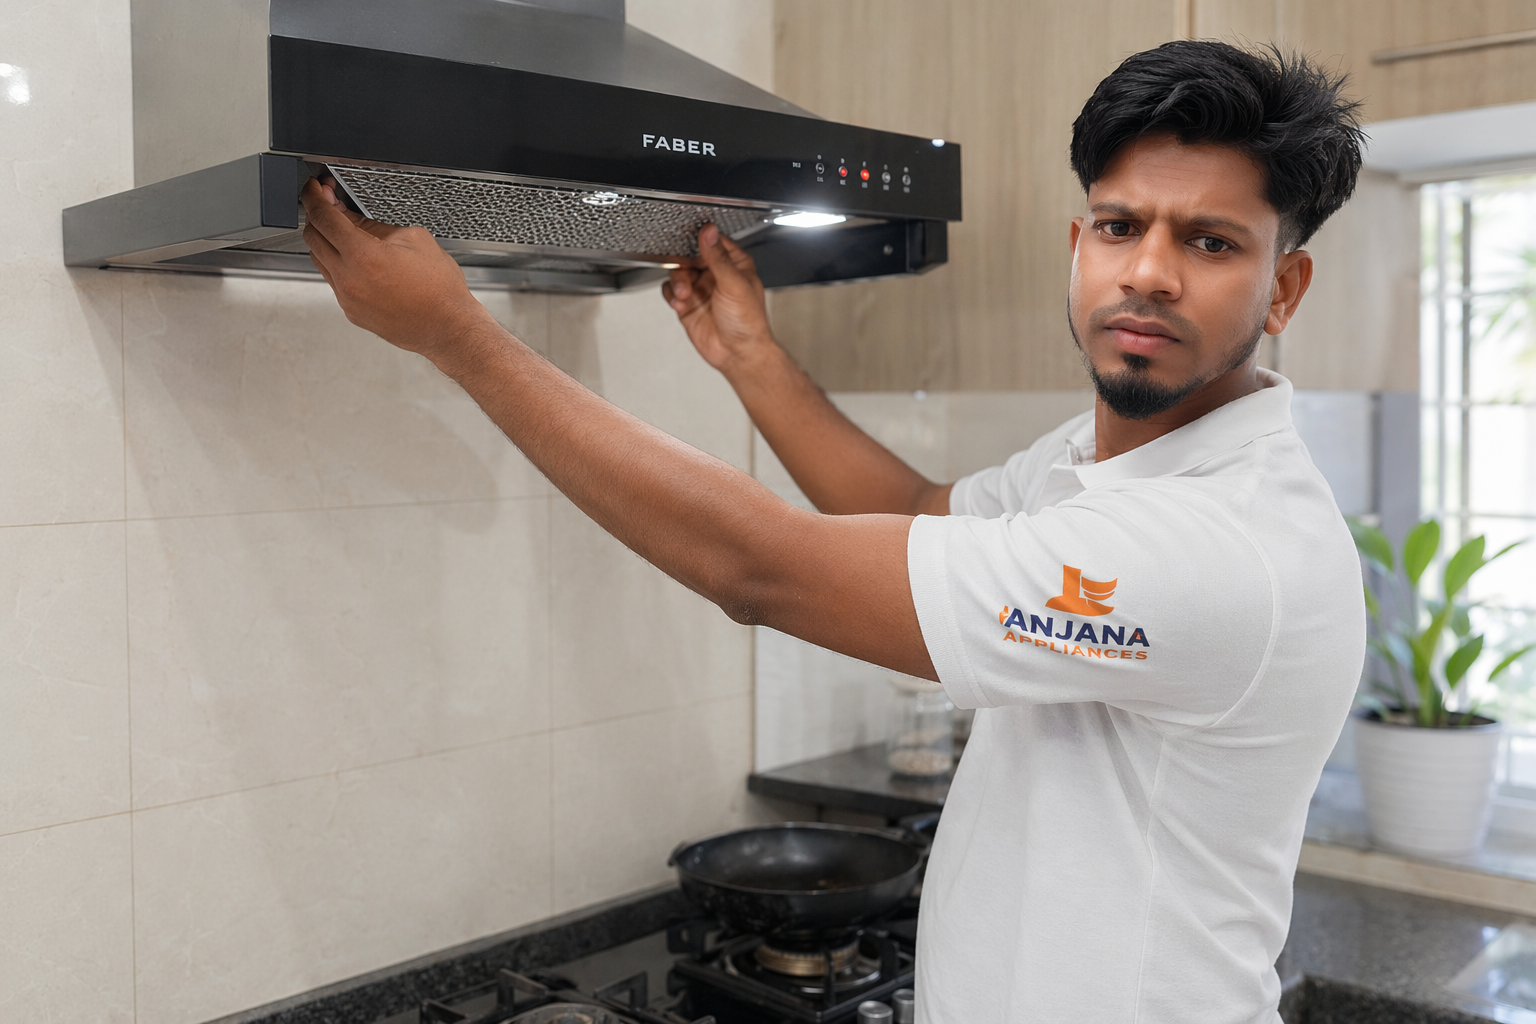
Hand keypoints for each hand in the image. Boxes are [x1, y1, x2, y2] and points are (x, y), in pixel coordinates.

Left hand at [301, 177, 494, 360]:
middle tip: (330, 205)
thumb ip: (373, 225)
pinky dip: (338, 265)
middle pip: (312, 237)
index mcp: (363, 255)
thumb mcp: (413, 239)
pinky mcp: (352, 312)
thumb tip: (350, 216)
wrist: (448, 328)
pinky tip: (358, 261)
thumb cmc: (440, 289)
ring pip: (319, 260)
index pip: (322, 217)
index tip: (315, 189)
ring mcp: (347, 298)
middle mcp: (348, 278)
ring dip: (326, 242)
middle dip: (317, 216)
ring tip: (345, 234)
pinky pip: (334, 281)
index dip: (314, 196)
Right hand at [663, 224, 774, 374]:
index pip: (713, 241)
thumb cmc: (748, 322)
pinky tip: (681, 303)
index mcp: (734, 263)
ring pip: (678, 272)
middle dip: (683, 263)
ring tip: (685, 294)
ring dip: (677, 281)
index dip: (700, 239)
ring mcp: (700, 289)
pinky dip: (672, 295)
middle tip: (684, 270)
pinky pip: (671, 290)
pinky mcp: (687, 304)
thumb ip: (718, 257)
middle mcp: (716, 274)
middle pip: (690, 255)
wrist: (738, 354)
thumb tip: (709, 232)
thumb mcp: (734, 283)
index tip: (690, 240)